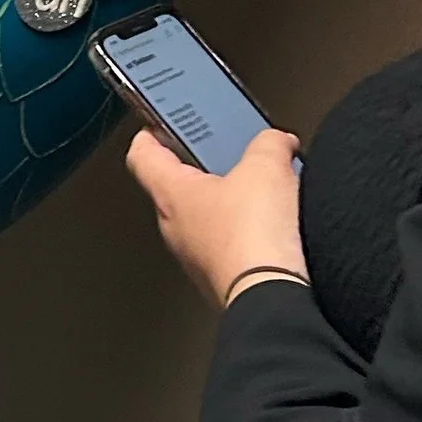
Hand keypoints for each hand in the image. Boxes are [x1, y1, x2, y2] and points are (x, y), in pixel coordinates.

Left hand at [126, 123, 306, 309]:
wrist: (272, 297)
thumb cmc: (252, 240)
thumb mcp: (266, 167)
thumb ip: (269, 144)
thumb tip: (276, 141)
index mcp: (171, 194)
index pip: (142, 155)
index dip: (151, 133)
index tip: (159, 123)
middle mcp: (176, 229)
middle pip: (180, 186)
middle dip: (207, 167)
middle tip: (229, 150)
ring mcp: (198, 258)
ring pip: (208, 218)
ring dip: (233, 202)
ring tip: (265, 188)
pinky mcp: (224, 279)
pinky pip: (231, 245)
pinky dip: (249, 232)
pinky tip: (278, 225)